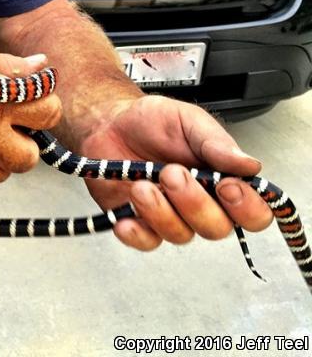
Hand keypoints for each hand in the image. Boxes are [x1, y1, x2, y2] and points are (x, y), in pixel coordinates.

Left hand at [80, 95, 273, 250]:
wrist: (109, 123)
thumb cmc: (152, 122)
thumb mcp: (188, 120)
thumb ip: (216, 142)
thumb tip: (249, 165)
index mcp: (221, 181)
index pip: (253, 213)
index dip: (247, 208)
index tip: (227, 186)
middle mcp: (200, 205)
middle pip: (216, 228)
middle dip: (195, 203)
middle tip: (172, 173)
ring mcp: (169, 216)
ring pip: (180, 235)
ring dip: (161, 212)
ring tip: (142, 185)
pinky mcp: (139, 222)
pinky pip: (144, 241)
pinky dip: (135, 232)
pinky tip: (127, 217)